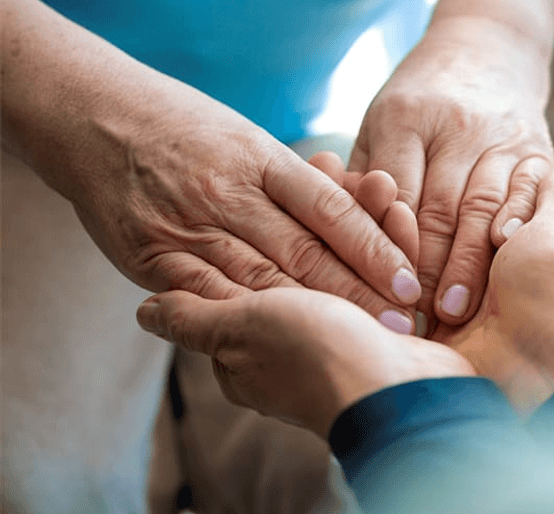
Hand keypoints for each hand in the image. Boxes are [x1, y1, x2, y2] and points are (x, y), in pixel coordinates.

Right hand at [69, 96, 419, 322]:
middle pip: (304, 251)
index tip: (407, 284)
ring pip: (260, 279)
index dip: (373, 249)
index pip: (330, 210)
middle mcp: (230, 193)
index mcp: (263, 159)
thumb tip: (362, 210)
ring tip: (356, 339)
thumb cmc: (191, 130)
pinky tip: (277, 344)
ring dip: (312, 315)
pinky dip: (241, 320)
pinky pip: (202, 294)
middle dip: (357, 293)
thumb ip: (298, 183)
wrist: (99, 117)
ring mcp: (189, 225)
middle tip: (399, 325)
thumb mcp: (250, 140)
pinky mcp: (153, 254)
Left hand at [136, 158, 553, 439]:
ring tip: (373, 178)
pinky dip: (389, 236)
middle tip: (332, 161)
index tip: (281, 178)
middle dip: (323, 208)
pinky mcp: (389, 324)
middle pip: (304, 253)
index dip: (264, 219)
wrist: (403, 399)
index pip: (253, 264)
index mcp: (255, 338)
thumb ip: (196, 318)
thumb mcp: (242, 335)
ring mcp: (348, 327)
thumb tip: (144, 312)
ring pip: (347, 255)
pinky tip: (394, 201)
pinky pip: (383, 269)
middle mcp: (298, 332)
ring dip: (361, 214)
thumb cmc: (317, 363)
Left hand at [350, 16, 553, 330]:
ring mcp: (501, 137)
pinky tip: (507, 261)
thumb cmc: (419, 101)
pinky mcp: (538, 148)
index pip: (394, 196)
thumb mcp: (378, 125)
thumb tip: (341, 239)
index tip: (380, 295)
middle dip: (426, 271)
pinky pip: (530, 195)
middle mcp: (456, 126)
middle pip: (438, 210)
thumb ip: (362, 177)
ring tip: (454, 311)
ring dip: (469, 265)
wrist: (487, 50)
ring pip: (482, 209)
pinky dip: (518, 229)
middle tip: (414, 320)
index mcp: (405, 118)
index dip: (388, 251)